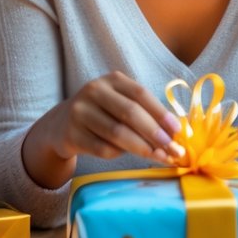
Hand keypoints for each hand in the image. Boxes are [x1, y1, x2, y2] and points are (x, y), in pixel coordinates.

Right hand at [44, 71, 180, 164]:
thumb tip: (176, 133)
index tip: (177, 131)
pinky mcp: (71, 134)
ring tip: (159, 157)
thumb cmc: (102, 114)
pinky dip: (119, 155)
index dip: (161, 113)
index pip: (140, 94)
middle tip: (173, 149)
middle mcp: (94, 91)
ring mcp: (80, 112)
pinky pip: (103, 149)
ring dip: (142, 148)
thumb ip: (144, 113)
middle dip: (154, 133)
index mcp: (112, 80)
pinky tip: (127, 155)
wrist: (60, 125)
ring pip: (117, 134)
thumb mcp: (120, 103)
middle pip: (130, 113)